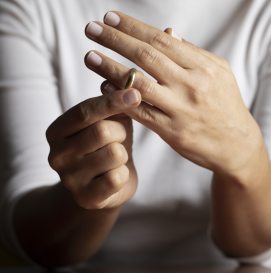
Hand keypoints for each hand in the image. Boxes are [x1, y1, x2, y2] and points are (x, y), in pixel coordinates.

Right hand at [46, 89, 141, 208]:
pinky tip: (115, 176)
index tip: (135, 93)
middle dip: (121, 132)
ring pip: (114, 154)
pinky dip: (123, 174)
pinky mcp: (86, 198)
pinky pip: (117, 178)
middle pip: (102, 131)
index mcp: (57, 131)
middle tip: (119, 138)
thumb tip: (125, 81)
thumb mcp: (108, 121)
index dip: (112, 101)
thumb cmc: (107, 146)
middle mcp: (56, 155)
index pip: (85, 111)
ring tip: (116, 158)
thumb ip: (113, 103)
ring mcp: (69, 179)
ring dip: (123, 154)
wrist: (104, 187)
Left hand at [84, 11, 262, 177]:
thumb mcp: (219, 73)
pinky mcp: (172, 132)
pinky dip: (119, 99)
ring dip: (110, 68)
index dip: (133, 27)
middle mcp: (191, 85)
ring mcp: (180, 109)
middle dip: (115, 40)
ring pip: (138, 85)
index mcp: (203, 67)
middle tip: (91, 28)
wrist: (237, 145)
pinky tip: (103, 87)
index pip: (162, 41)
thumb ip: (193, 54)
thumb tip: (167, 33)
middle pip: (146, 57)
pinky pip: (139, 112)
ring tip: (89, 56)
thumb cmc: (227, 104)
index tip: (110, 17)